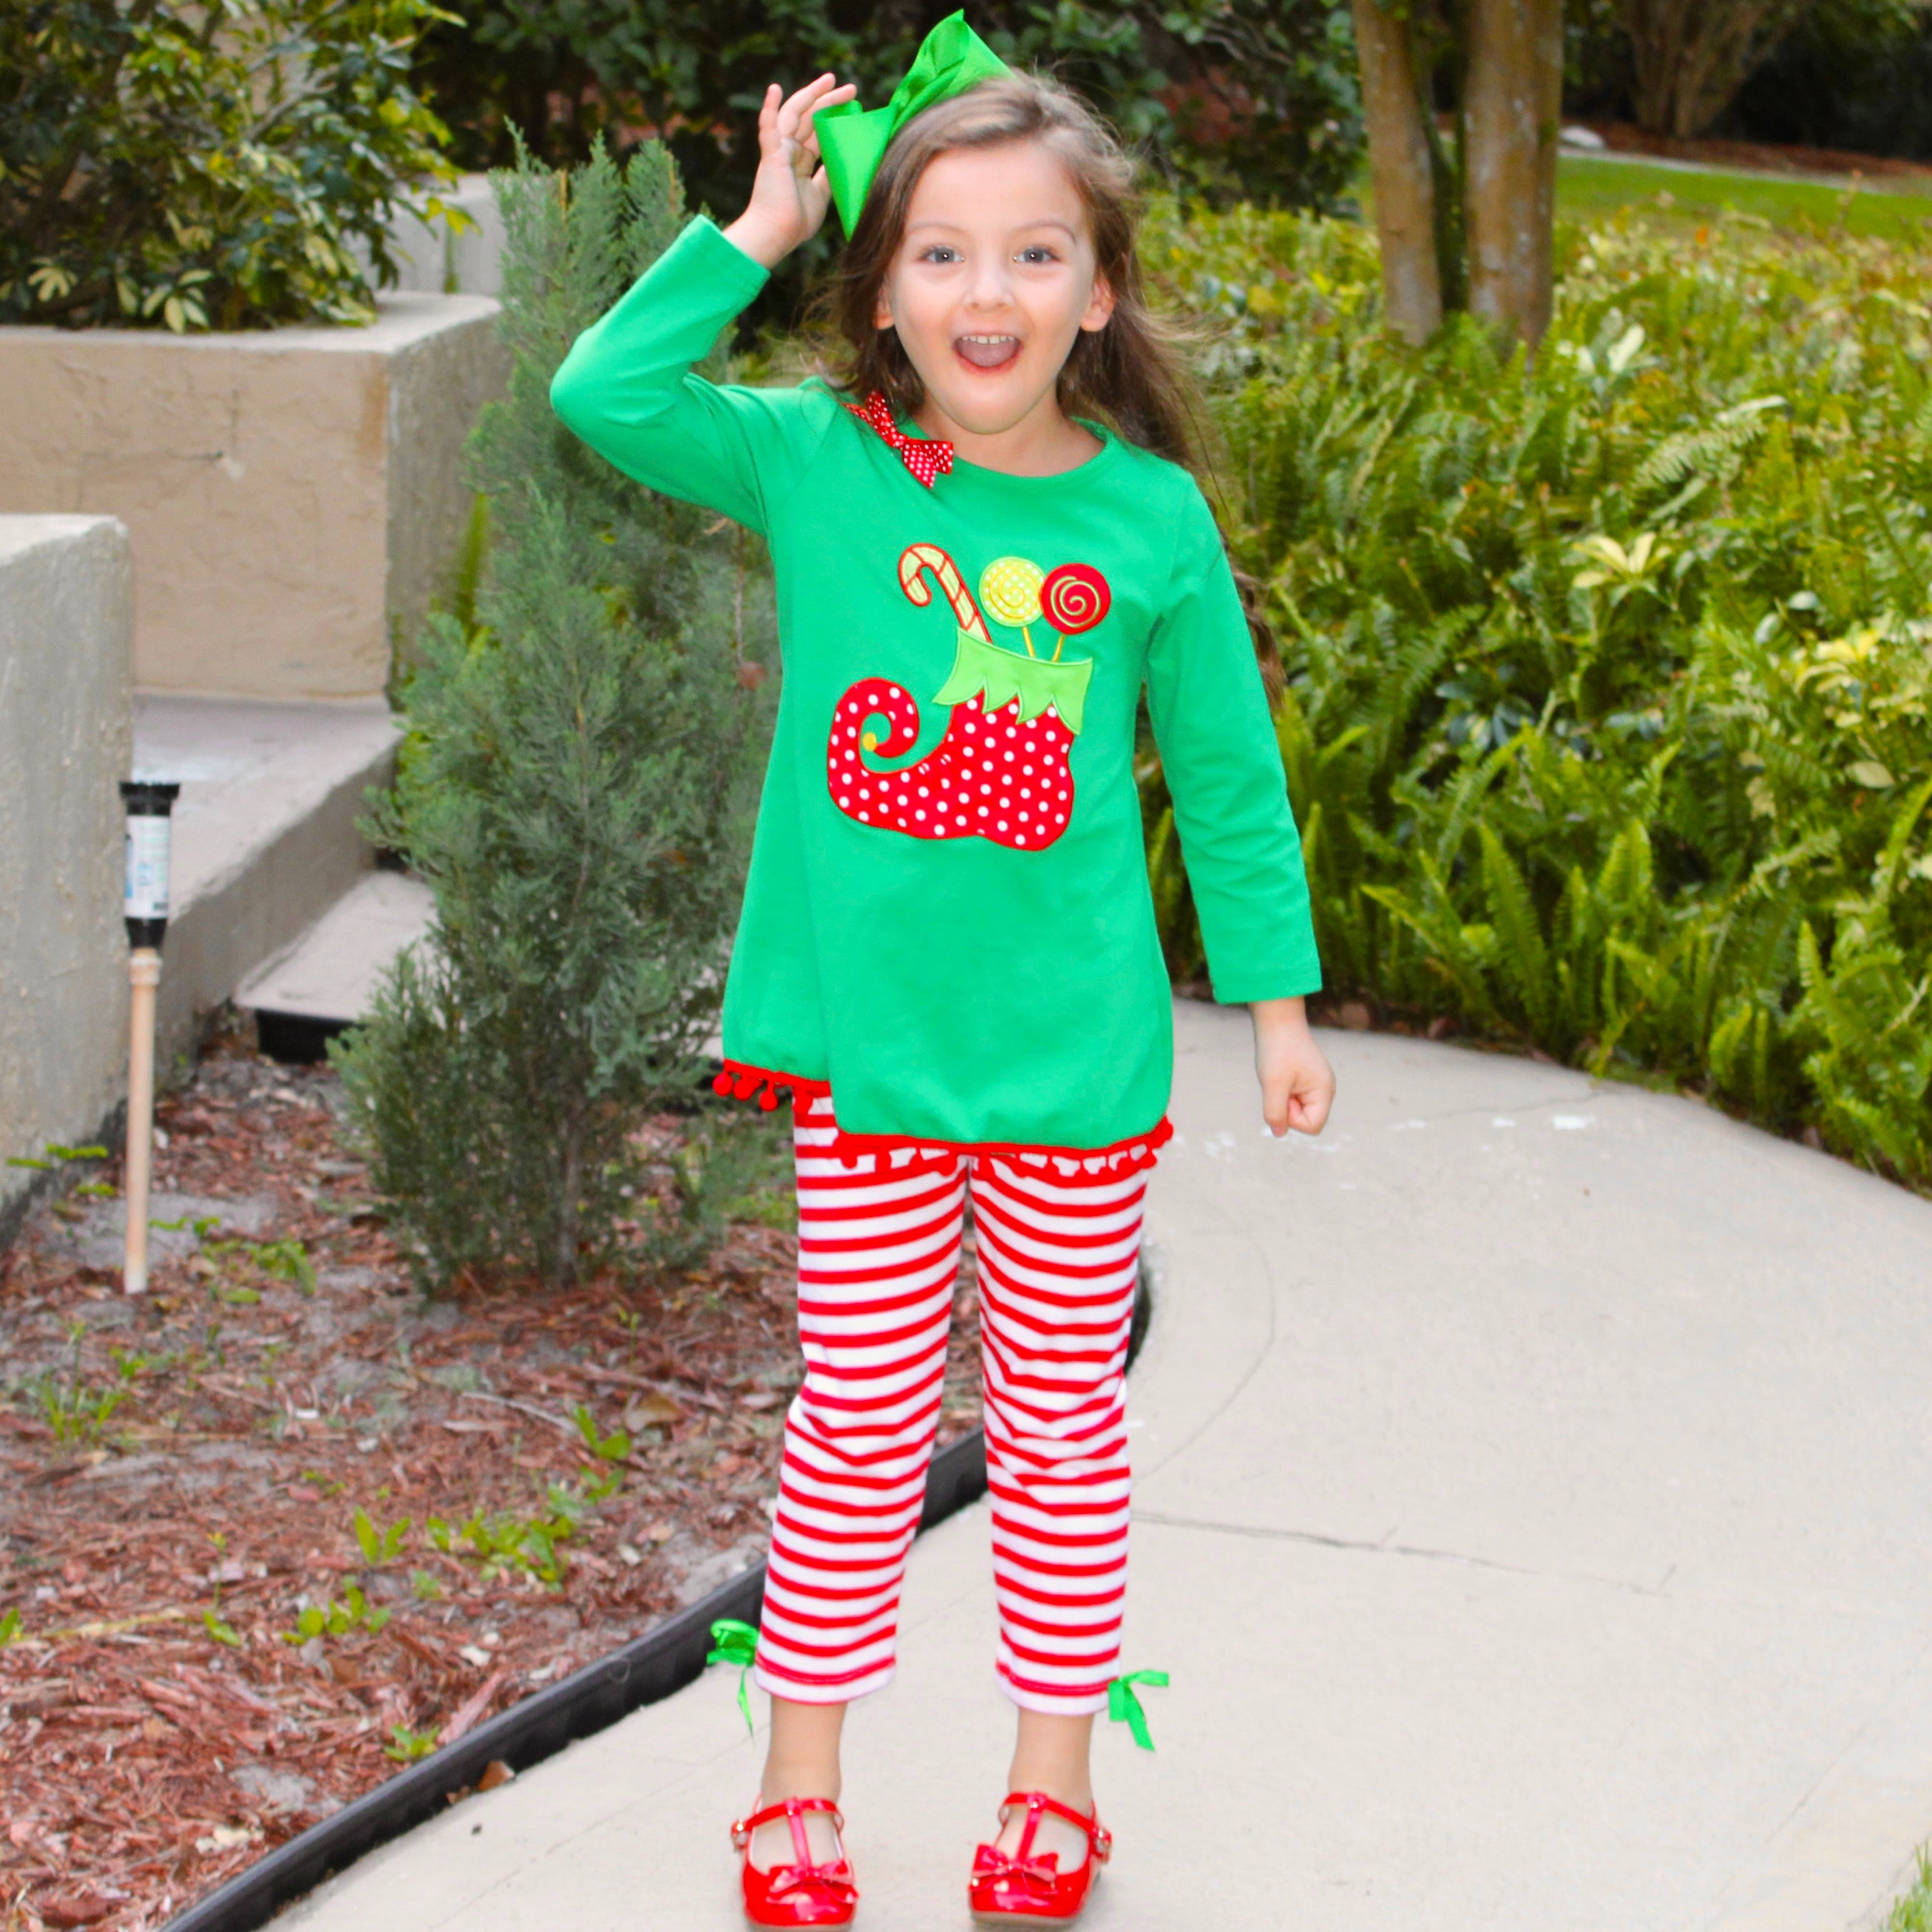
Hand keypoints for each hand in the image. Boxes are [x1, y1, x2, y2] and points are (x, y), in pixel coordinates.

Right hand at [722, 73, 857, 269]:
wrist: (777, 234)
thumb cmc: (795, 222)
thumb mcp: (821, 195)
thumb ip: (828, 176)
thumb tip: (842, 164)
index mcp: (800, 162)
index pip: (818, 132)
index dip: (834, 119)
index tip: (852, 106)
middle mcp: (789, 152)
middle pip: (810, 118)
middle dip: (828, 100)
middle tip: (850, 87)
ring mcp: (779, 151)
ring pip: (795, 114)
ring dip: (811, 95)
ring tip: (830, 79)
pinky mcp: (771, 155)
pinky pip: (768, 127)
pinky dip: (769, 108)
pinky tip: (774, 88)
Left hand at [1250, 997, 1334, 1137]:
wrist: (1278, 1020)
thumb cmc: (1277, 1050)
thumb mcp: (1273, 1084)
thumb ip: (1275, 1112)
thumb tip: (1279, 1133)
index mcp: (1324, 1091)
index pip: (1312, 1127)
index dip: (1293, 1119)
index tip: (1283, 1096)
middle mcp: (1326, 1090)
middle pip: (1307, 1120)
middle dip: (1288, 1109)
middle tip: (1280, 1086)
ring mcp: (1317, 1084)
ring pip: (1299, 1109)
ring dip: (1284, 1099)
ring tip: (1280, 1078)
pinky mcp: (1308, 1079)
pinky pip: (1295, 1098)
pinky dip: (1284, 1091)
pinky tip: (1281, 1075)